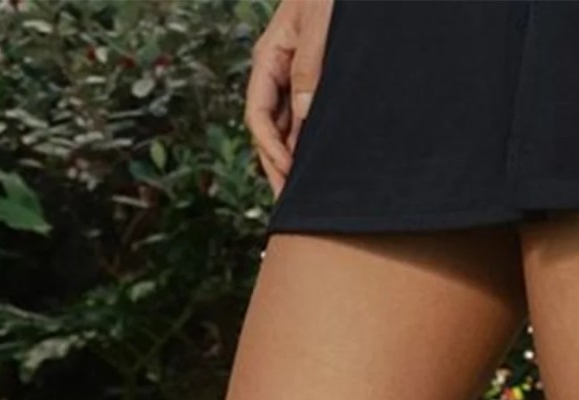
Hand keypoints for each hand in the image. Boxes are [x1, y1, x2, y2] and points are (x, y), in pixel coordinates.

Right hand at [245, 0, 335, 196]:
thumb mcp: (320, 21)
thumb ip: (309, 64)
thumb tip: (303, 113)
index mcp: (269, 57)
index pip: (258, 114)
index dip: (270, 148)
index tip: (288, 171)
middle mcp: (277, 69)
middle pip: (268, 128)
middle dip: (275, 164)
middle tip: (288, 200)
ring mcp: (294, 74)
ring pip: (285, 125)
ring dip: (290, 157)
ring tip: (301, 190)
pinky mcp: (314, 77)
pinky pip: (305, 115)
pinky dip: (307, 140)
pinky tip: (316, 161)